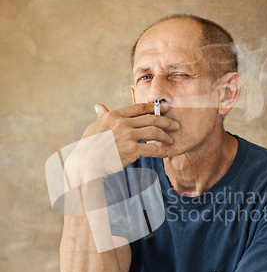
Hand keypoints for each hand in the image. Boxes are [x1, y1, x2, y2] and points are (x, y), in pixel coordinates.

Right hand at [65, 103, 179, 186]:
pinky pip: (152, 149)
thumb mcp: (94, 128)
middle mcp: (123, 123)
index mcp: (115, 116)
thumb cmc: (88, 148)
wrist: (86, 165)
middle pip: (151, 119)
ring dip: (165, 136)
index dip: (154, 107)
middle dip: (166, 122)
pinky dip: (161, 152)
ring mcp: (128, 136)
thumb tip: (100, 107)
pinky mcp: (132, 150)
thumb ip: (102, 117)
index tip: (165, 108)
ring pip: (154, 132)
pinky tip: (165, 154)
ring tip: (170, 140)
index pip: (139, 108)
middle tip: (175, 125)